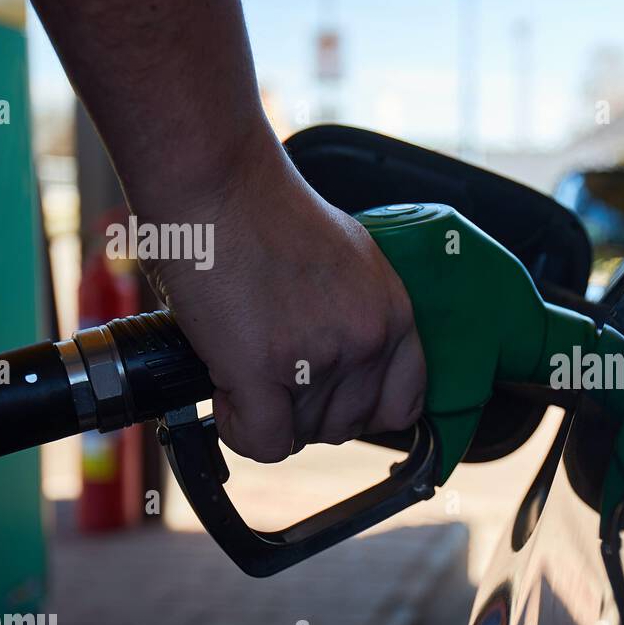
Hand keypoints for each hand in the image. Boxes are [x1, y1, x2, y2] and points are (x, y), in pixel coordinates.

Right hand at [135, 136, 425, 462]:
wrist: (219, 181)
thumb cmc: (268, 213)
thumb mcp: (350, 262)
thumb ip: (359, 316)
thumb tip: (344, 365)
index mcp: (396, 315)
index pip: (404, 406)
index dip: (360, 409)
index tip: (327, 396)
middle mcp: (369, 340)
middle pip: (345, 427)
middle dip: (304, 410)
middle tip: (268, 366)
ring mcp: (322, 357)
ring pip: (301, 436)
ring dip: (265, 412)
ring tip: (240, 357)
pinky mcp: (266, 369)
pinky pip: (264, 443)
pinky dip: (238, 428)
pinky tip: (224, 388)